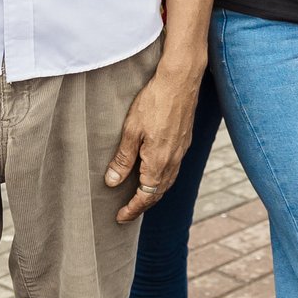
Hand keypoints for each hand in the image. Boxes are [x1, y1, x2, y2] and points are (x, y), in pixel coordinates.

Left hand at [107, 46, 200, 223]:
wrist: (181, 80)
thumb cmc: (153, 102)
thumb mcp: (131, 130)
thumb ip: (123, 158)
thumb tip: (112, 183)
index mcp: (159, 162)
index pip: (146, 196)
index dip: (132, 209)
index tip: (120, 217)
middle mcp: (173, 160)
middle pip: (158, 192)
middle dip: (143, 205)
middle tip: (128, 212)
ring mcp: (181, 150)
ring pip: (168, 181)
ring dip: (153, 193)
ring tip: (140, 197)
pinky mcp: (184, 140)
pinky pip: (174, 169)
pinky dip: (162, 179)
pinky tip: (155, 172)